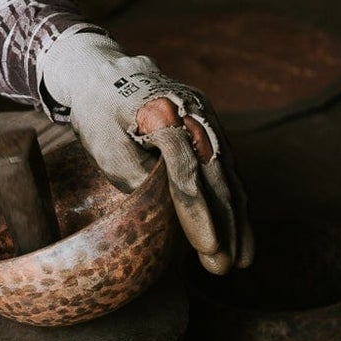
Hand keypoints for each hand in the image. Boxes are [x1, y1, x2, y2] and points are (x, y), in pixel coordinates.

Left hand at [40, 29, 252, 275]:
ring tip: (241, 261)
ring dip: (237, 220)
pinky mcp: (211, 125)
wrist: (106, 72)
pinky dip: (235, 201)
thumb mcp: (106, 149)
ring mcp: (207, 117)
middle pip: (216, 177)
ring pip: (229, 175)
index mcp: (161, 114)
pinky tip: (240, 232)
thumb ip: (138, 180)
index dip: (198, 213)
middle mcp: (193, 113)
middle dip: (224, 227)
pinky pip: (228, 168)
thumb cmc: (99, 114)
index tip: (207, 248)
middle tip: (223, 268)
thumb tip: (169, 218)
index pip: (184, 172)